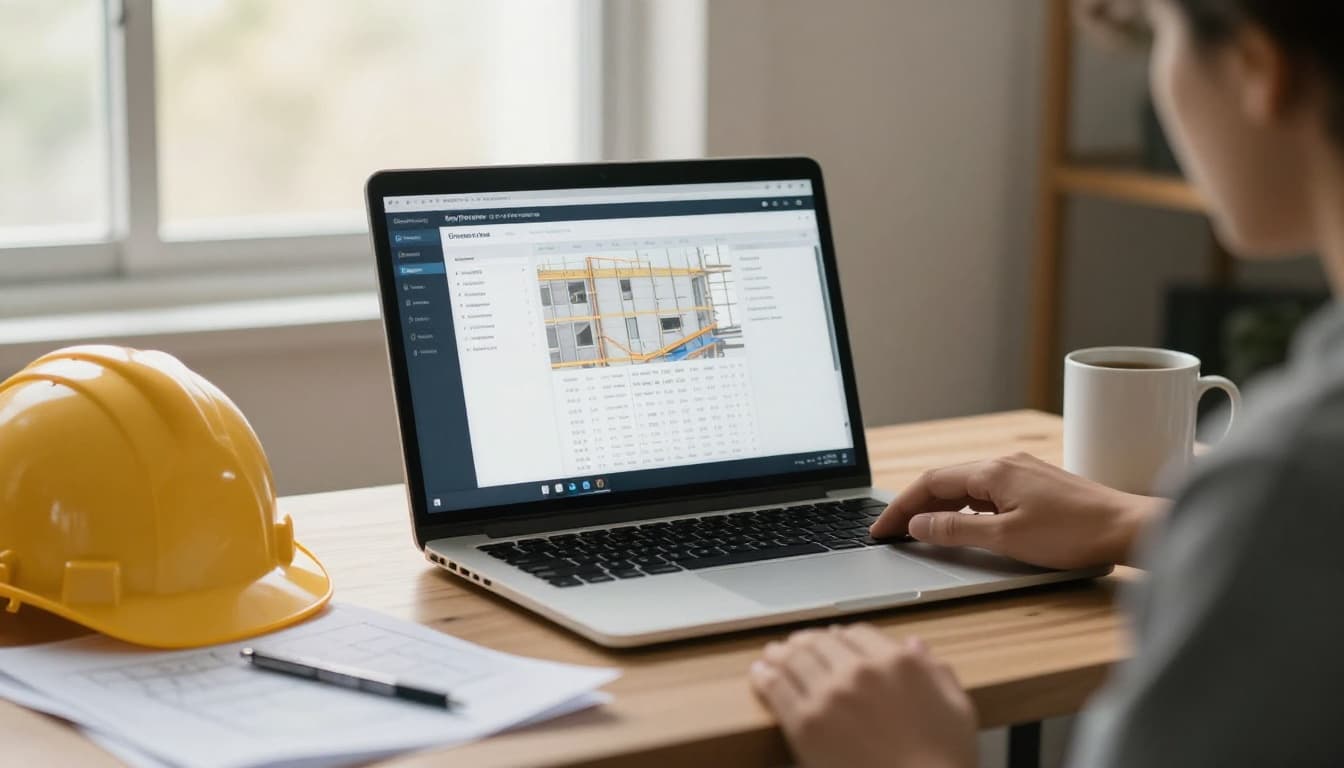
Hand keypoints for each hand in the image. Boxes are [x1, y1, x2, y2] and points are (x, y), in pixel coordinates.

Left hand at [749, 624, 975, 767]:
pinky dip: (765, 677)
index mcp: (897, 662)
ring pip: (795, 659)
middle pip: (822, 642)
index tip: (835, 640)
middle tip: (795, 644)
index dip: (844, 636)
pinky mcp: (805, 723)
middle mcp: (860, 670)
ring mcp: (829, 695)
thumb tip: (916, 646)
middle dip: (808, 641)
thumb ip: (937, 673)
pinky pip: (777, 689)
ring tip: (772, 654)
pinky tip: (760, 674)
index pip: (859, 633)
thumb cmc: (943, 761)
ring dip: (782, 654)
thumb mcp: (957, 709)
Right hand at [870, 453, 1162, 569]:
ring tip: (919, 532)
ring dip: (938, 506)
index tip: (880, 530)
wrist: (1129, 528)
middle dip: (913, 505)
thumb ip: (956, 530)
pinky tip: (963, 525)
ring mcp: (1021, 472)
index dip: (900, 507)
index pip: (930, 482)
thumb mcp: (1006, 538)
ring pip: (966, 487)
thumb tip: (918, 524)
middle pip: (944, 480)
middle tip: (890, 533)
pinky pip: (986, 492)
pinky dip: (964, 508)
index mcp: (992, 471)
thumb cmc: (1074, 534)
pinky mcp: (1035, 484)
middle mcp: (1004, 463)